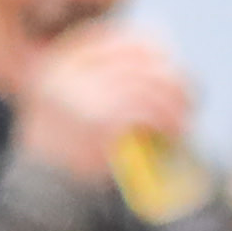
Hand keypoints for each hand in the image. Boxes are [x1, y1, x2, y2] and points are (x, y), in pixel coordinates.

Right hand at [12, 27, 200, 186]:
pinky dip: (169, 120)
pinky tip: (175, 132)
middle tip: (189, 94)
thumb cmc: (63, 152)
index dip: (149, 48)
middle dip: (170, 76)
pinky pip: (148, 110)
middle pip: (136, 59)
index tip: (169, 63)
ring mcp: (81, 95)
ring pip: (148, 84)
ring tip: (184, 118)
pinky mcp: (100, 120)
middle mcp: (67, 74)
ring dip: (175, 102)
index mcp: (59, 65)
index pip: (113, 38)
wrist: (42, 191)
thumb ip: (98, 79)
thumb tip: (158, 52)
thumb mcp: (67, 105)